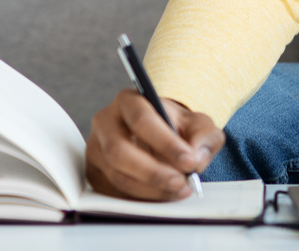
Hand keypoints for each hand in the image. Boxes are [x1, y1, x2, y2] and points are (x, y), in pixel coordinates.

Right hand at [85, 89, 223, 199]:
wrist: (161, 133)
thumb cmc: (177, 126)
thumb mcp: (198, 124)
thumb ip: (204, 137)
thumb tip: (197, 158)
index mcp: (129, 100)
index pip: (142, 120)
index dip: (165, 143)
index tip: (189, 161)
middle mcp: (106, 122)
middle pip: (119, 151)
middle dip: (153, 172)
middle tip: (181, 182)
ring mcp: (96, 148)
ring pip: (116, 175)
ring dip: (149, 189)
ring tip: (177, 190)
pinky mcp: (94, 172)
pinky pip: (113, 191)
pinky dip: (139, 198)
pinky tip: (161, 195)